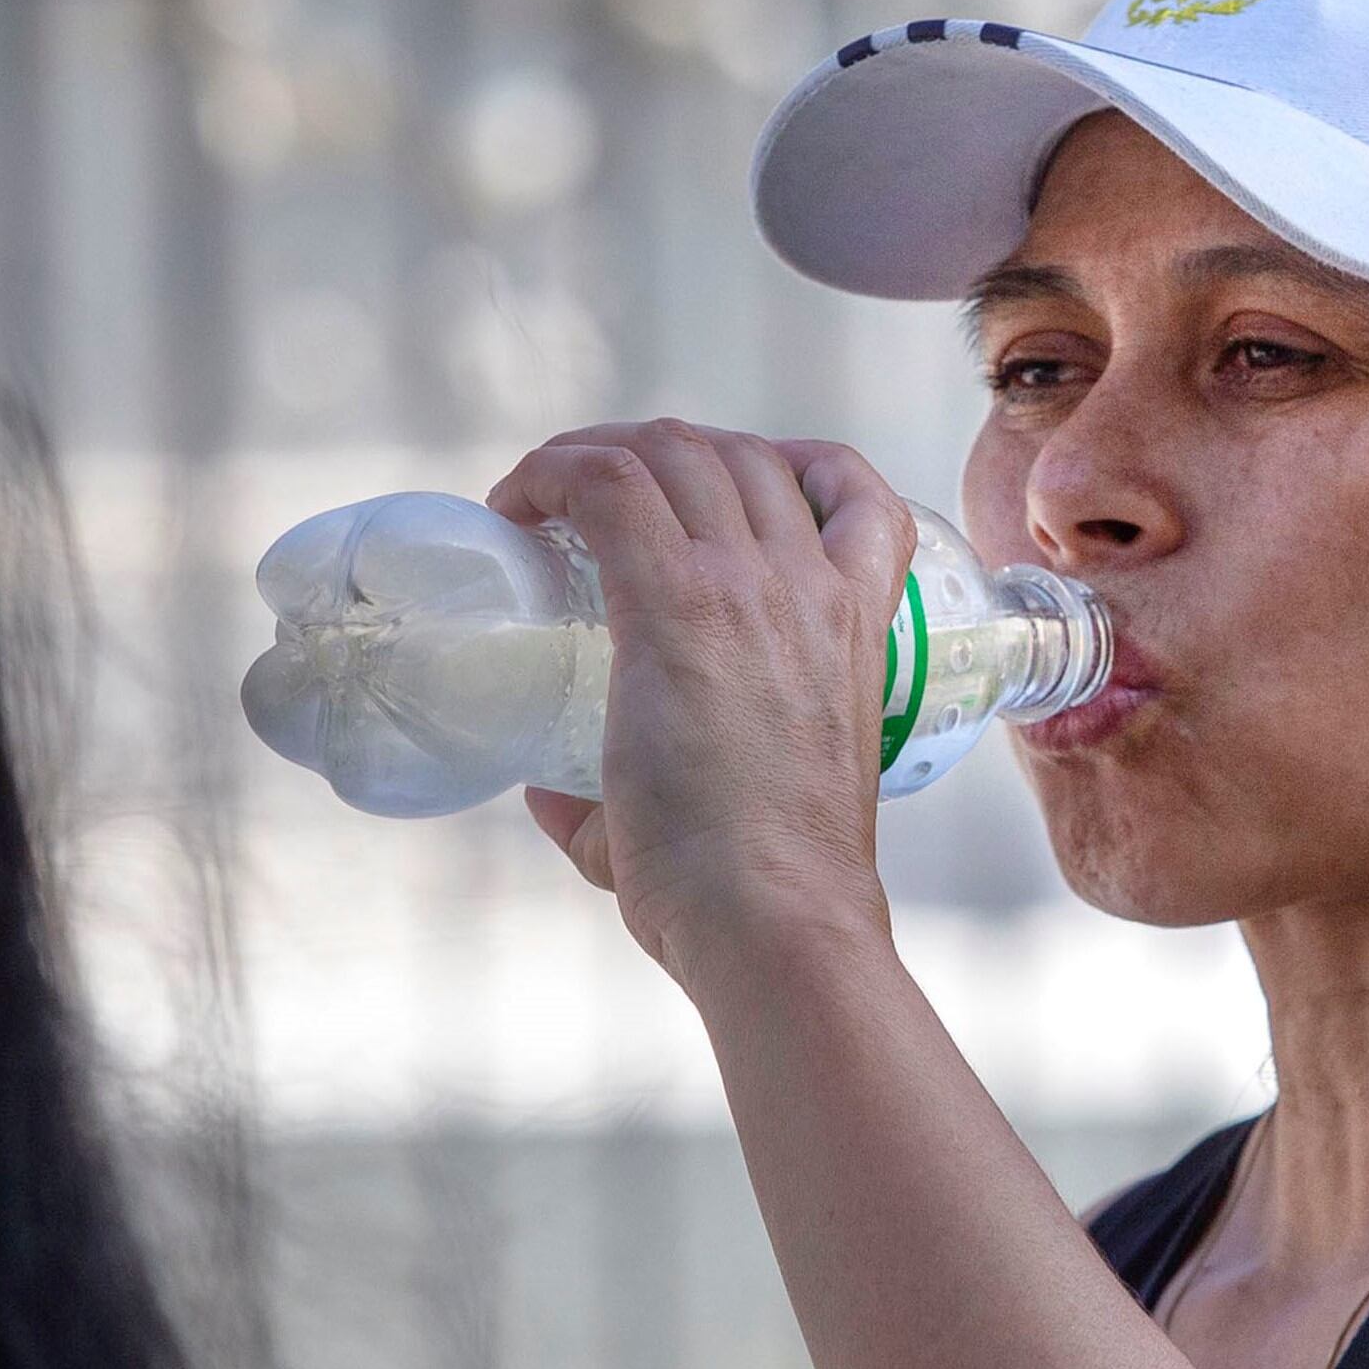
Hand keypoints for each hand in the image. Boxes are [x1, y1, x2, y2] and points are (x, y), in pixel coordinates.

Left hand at [485, 420, 915, 993]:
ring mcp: (745, 587)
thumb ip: (667, 783)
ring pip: (673, 451)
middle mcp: (807, 584)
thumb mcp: (751, 804)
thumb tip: (553, 791)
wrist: (779, 917)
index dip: (785, 462)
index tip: (713, 495)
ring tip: (548, 494)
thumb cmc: (766, 889)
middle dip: (661, 450)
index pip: (851, 487)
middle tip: (595, 500)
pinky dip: (553, 474)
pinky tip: (513, 506)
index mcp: (854, 623)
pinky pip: (608, 487)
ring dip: (601, 452)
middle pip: (738, 451)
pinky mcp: (674, 608)